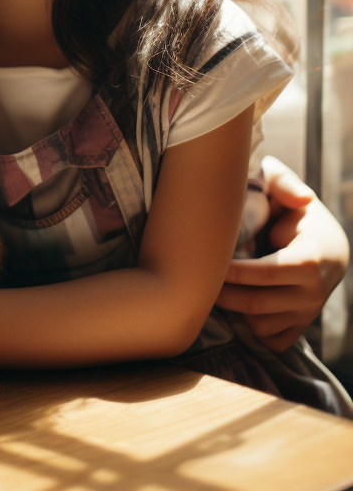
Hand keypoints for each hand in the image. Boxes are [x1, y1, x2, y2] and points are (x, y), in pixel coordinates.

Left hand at [215, 156, 349, 351]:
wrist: (328, 246)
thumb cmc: (294, 212)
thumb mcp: (287, 190)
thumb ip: (286, 184)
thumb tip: (302, 198)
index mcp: (310, 260)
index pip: (264, 274)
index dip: (231, 272)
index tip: (207, 260)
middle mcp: (313, 293)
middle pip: (255, 303)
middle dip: (221, 292)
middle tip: (197, 275)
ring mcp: (308, 314)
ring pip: (259, 325)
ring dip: (232, 311)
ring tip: (215, 288)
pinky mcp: (301, 327)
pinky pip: (271, 340)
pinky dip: (251, 328)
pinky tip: (238, 304)